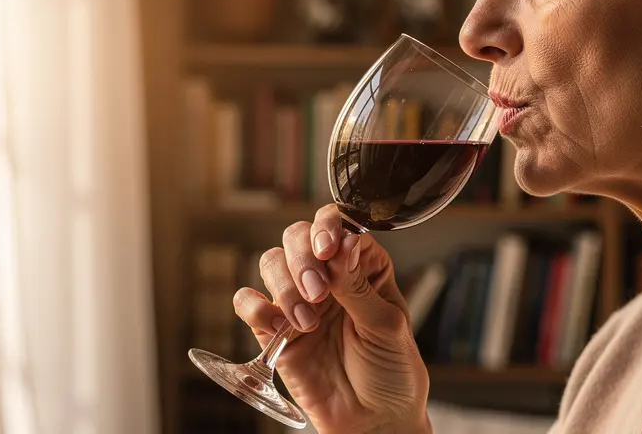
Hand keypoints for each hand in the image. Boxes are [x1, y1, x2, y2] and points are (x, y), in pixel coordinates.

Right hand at [233, 204, 431, 433]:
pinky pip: (248, 303)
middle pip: (298, 237)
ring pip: (272, 263)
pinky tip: (279, 326)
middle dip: (303, 258)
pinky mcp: (274, 331)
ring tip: (307, 321)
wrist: (374, 421)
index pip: (340, 226)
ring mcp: (299, 301)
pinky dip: (254, 306)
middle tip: (319, 292)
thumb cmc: (392, 371)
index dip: (328, 228)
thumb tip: (342, 243)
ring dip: (285, 286)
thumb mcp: (386, 326)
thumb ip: (359, 286)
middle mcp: (328, 276)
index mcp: (363, 266)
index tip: (328, 249)